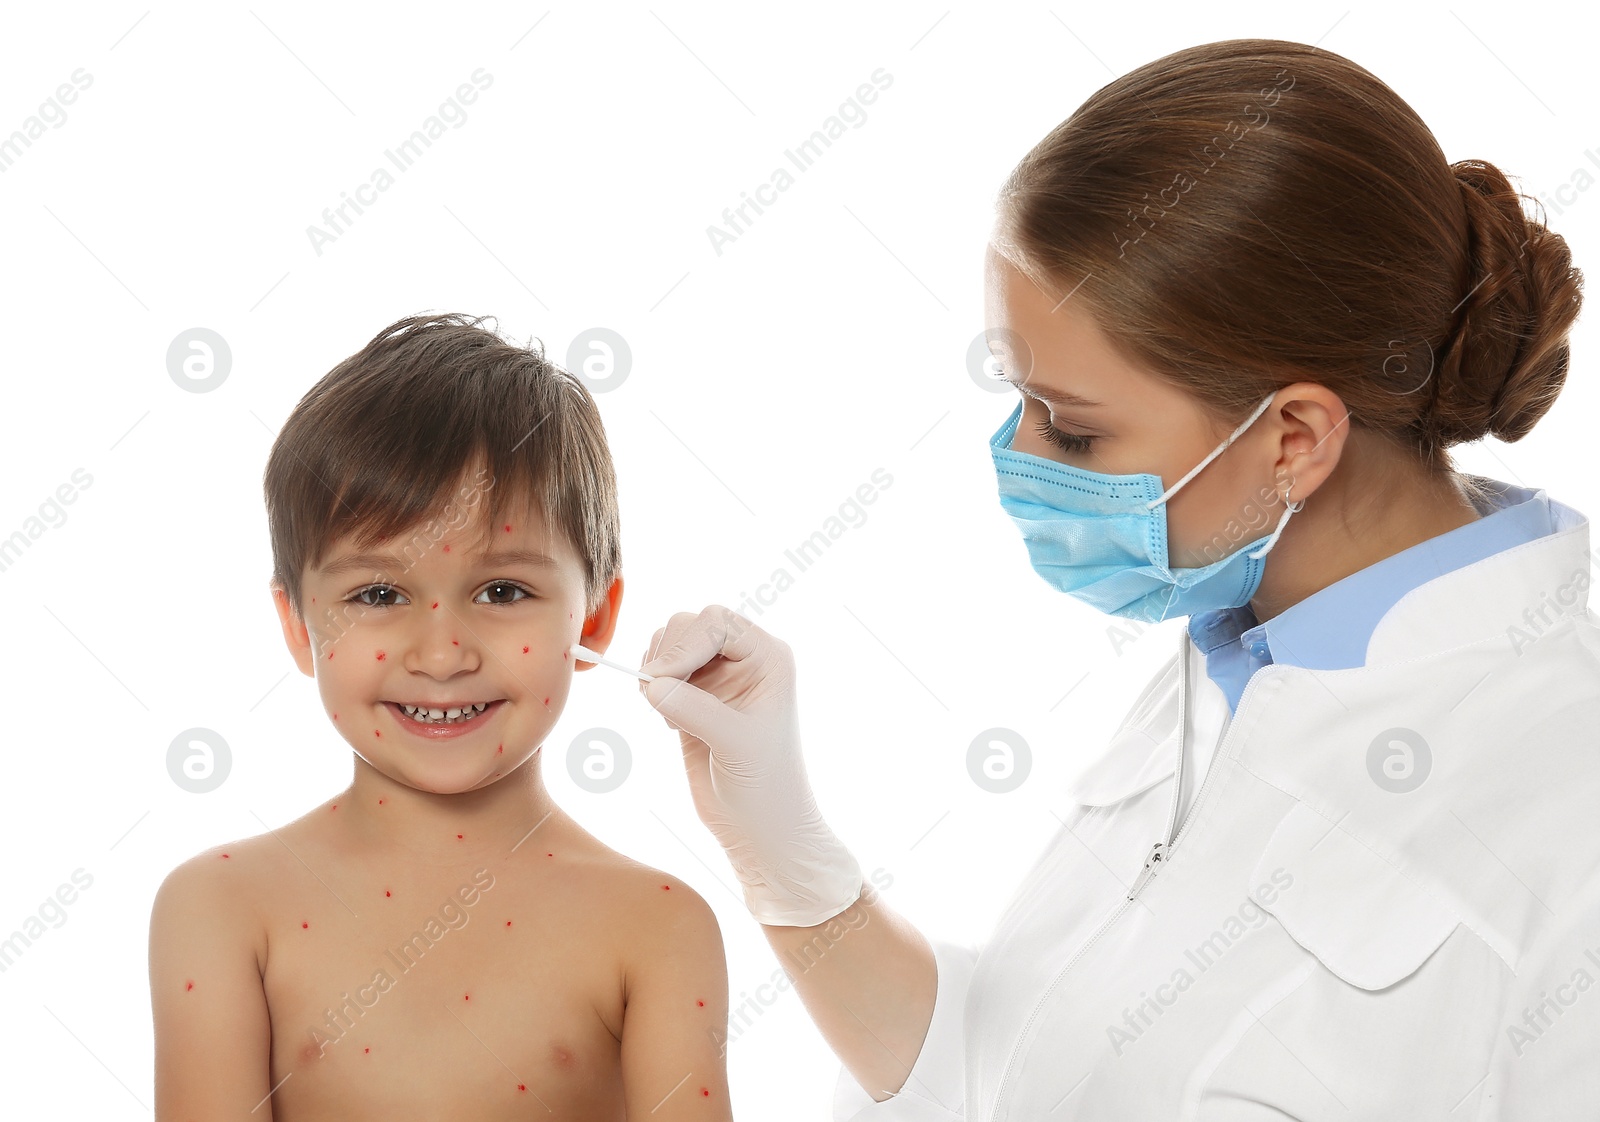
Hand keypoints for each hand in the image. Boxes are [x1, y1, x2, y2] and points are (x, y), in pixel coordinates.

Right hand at [638, 605, 862, 926]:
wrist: (759, 825)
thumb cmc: (764, 786)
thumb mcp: (735, 744)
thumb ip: (695, 709)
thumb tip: (651, 683)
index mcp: (768, 657)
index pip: (717, 622)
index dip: (684, 643)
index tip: (660, 680)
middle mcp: (745, 658)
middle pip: (690, 624)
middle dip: (667, 655)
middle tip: (657, 696)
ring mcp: (717, 675)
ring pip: (671, 642)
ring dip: (656, 669)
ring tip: (667, 711)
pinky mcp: (694, 695)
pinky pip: (660, 669)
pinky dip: (652, 685)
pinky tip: (668, 719)